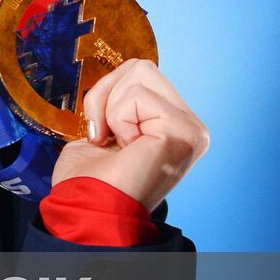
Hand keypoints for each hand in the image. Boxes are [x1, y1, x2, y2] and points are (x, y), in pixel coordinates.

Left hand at [51, 59, 208, 211]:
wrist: (88, 212)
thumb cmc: (90, 180)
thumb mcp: (103, 128)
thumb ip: (119, 100)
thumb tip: (117, 77)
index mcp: (173, 125)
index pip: (140, 73)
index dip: (107, 94)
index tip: (101, 135)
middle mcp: (190, 127)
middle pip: (141, 67)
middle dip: (107, 94)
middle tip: (105, 136)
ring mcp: (190, 130)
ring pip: (140, 72)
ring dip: (112, 108)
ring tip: (118, 143)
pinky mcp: (182, 132)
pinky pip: (136, 96)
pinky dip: (118, 119)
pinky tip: (128, 148)